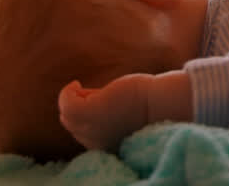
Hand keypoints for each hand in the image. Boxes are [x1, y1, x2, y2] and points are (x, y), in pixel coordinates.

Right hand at [58, 71, 191, 151]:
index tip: (91, 102)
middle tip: (89, 93)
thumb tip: (87, 96)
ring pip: (67, 116)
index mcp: (105, 144)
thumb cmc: (149, 105)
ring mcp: (92, 127)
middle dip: (77, 108)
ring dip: (70, 100)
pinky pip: (67, 104)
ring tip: (79, 87)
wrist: (162, 104)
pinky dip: (66, 93)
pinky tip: (76, 83)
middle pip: (72, 125)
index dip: (83, 118)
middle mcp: (96, 141)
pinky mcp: (92, 111)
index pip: (82, 134)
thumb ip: (106, 112)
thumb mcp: (122, 113)